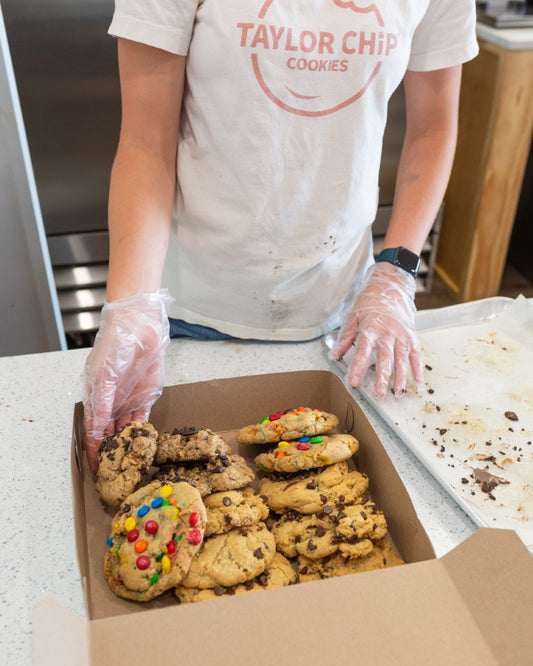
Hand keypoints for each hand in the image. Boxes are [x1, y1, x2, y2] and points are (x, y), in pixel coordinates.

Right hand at [83, 290, 172, 472]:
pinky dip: (143, 434)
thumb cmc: (115, 345)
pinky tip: (144, 448)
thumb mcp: (104, 374)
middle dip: (112, 452)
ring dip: (128, 446)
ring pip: (126, 430)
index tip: (96, 468)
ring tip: (130, 465)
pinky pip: (143, 421)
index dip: (94, 449)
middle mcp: (111, 402)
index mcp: (96, 397)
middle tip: (116, 473)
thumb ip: (102, 403)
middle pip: (109, 434)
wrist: (139, 327)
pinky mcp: (146, 398)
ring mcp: (129, 401)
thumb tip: (98, 429)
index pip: (93, 430)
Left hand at [331, 262, 422, 396]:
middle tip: (379, 394)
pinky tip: (418, 380)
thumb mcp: (353, 317)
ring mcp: (401, 335)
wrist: (390, 286)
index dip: (358, 368)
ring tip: (398, 392)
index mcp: (370, 330)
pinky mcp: (411, 336)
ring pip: (402, 359)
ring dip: (401, 377)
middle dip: (382, 378)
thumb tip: (335, 355)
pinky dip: (418, 367)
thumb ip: (345, 337)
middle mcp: (387, 334)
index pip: (362, 353)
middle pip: (384, 359)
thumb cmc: (369, 302)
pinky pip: (416, 353)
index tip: (354, 382)